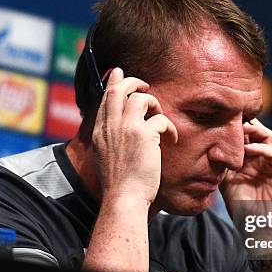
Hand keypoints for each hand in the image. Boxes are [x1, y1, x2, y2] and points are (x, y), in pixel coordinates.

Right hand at [92, 68, 177, 204]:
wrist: (123, 198)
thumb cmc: (118, 184)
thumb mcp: (105, 157)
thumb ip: (109, 139)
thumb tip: (118, 131)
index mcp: (99, 131)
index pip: (105, 98)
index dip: (114, 83)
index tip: (120, 73)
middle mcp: (110, 126)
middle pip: (119, 89)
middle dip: (134, 82)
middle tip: (145, 85)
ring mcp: (126, 129)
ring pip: (141, 98)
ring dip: (154, 104)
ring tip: (160, 118)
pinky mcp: (143, 135)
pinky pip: (160, 119)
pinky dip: (169, 127)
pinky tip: (172, 138)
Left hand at [219, 118, 271, 213]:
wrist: (260, 229)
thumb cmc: (243, 211)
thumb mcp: (227, 183)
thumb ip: (223, 166)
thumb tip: (211, 147)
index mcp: (250, 163)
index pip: (244, 139)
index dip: (234, 130)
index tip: (220, 122)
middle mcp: (263, 161)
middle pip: (256, 134)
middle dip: (244, 125)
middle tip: (231, 119)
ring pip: (267, 138)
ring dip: (254, 131)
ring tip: (240, 129)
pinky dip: (260, 147)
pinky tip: (247, 149)